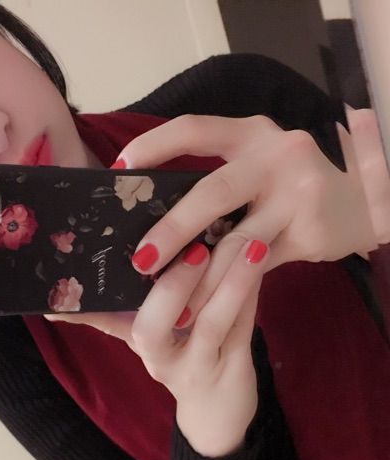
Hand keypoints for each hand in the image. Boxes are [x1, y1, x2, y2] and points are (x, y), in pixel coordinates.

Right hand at [45, 239, 269, 457]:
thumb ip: (114, 314)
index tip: (56, 300)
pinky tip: (260, 259)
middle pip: (152, 329)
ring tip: (247, 243)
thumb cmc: (179, 360)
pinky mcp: (233, 369)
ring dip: (227, 282)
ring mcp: (196, 367)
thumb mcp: (147, 339)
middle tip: (193, 248)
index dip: (80, 312)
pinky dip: (249, 292)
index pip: (103, 323)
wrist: (216, 416)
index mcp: (138, 342)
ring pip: (209, 324)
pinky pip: (241, 327)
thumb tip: (65, 298)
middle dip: (171, 287)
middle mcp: (159, 359)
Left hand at [114, 112, 387, 325]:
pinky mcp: (310, 233)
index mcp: (250, 134)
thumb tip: (154, 218)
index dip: (152, 147)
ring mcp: (297, 194)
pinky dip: (228, 289)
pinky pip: (256, 268)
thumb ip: (218, 182)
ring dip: (199, 277)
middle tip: (140, 260)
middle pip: (212, 192)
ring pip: (236, 242)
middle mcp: (275, 156)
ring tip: (170, 304)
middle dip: (172, 230)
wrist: (366, 202)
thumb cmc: (293, 186)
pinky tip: (207, 307)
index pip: (193, 129)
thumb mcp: (259, 166)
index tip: (119, 169)